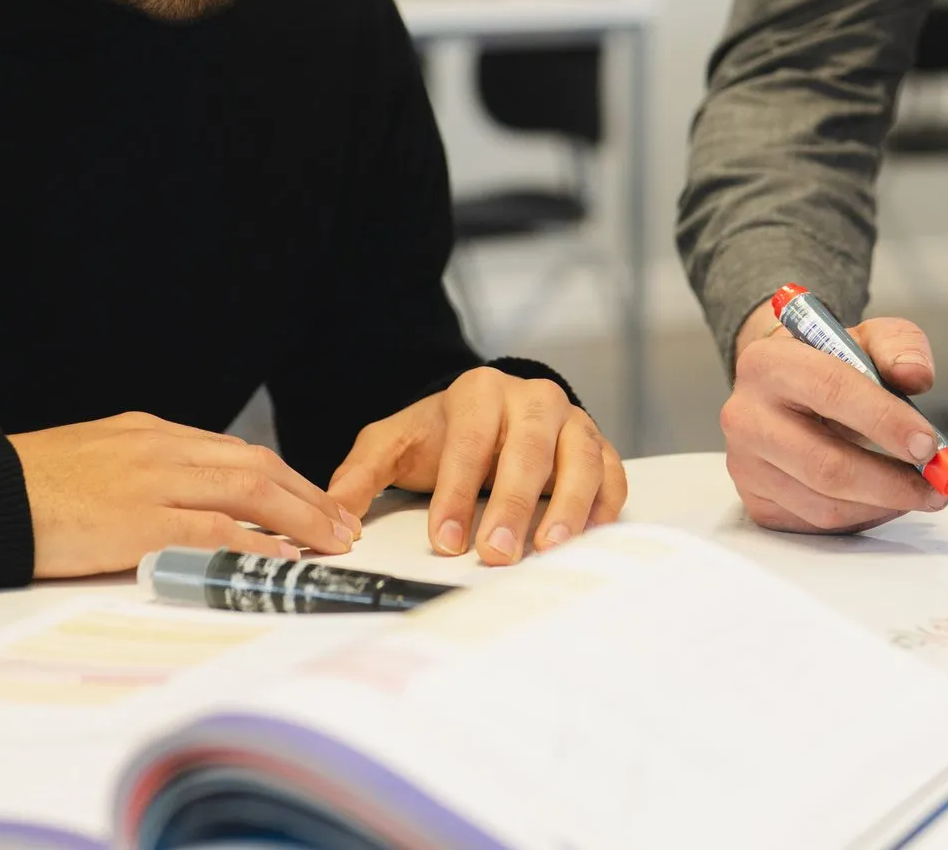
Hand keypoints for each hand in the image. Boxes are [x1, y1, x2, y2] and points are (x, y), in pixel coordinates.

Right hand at [7, 412, 360, 578]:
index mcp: (147, 434)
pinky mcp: (138, 519)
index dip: (281, 478)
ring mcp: (150, 480)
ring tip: (331, 541)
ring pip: (247, 488)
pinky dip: (255, 540)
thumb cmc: (26, 489)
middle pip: (254, 464)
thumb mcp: (92, 463)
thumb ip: (137, 474)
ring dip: (299, 515)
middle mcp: (158, 447)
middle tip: (340, 523)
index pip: (232, 451)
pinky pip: (212, 526)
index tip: (310, 501)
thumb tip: (174, 503)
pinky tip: (282, 556)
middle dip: (306, 494)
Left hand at [326, 368, 626, 564]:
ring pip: (579, 458)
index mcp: (479, 393)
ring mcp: (571, 420)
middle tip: (496, 553)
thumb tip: (335, 513)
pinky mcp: (598, 444)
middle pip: (528, 450)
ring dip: (567, 505)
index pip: (468, 443)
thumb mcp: (393, 444)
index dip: (456, 494)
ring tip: (549, 548)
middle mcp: (532, 400)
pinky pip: (612, 471)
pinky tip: (591, 535)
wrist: (489, 412)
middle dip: (511, 504)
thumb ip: (361, 474)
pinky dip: (606, 503)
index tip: (445, 541)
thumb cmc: (442, 434)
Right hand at [718, 298, 947, 533]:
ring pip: (825, 504)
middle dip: (891, 482)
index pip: (831, 391)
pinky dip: (864, 517)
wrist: (785, 391)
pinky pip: (819, 524)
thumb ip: (900, 347)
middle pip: (825, 465)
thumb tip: (916, 375)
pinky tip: (883, 498)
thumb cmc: (830, 365)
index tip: (928, 445)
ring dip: (884, 505)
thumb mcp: (868, 340)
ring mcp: (745, 465)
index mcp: (768, 363)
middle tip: (936, 485)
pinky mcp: (756, 502)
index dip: (885, 421)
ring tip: (918, 491)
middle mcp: (745, 416)